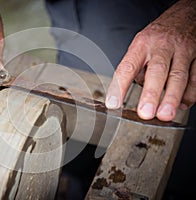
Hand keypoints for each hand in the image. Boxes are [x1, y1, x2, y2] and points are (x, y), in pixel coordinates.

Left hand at [105, 0, 195, 120]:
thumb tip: (137, 94)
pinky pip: (195, 79)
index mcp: (141, 45)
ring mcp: (182, 51)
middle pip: (156, 71)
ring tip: (164, 115)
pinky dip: (189, 95)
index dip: (119, 86)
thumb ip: (137, 70)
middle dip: (150, 94)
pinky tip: (181, 105)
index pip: (127, 67)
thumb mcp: (140, 47)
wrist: (183, 18)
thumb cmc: (157, 38)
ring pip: (178, 76)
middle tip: (145, 113)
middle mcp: (161, 47)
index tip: (113, 103)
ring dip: (171, 98)